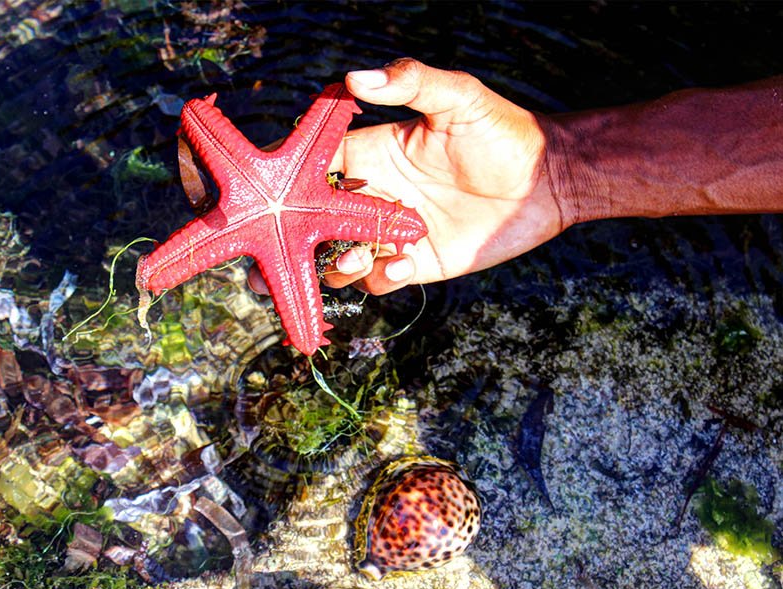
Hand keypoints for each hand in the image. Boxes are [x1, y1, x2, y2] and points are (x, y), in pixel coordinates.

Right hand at [251, 58, 566, 295]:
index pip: (318, 169)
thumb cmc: (504, 132)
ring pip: (342, 258)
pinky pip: (384, 281)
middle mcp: (375, 197)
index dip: (290, 183)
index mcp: (374, 155)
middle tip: (268, 261)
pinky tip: (401, 267)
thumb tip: (355, 77)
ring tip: (351, 263)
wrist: (550, 180)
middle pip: (316, 224)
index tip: (267, 196)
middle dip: (292, 244)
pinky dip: (382, 279)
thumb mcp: (459, 98)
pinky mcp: (419, 264)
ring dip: (336, 266)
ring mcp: (394, 234)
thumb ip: (410, 82)